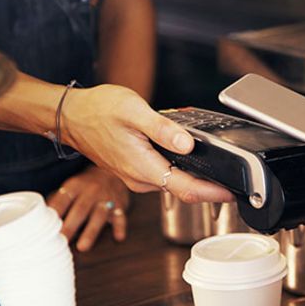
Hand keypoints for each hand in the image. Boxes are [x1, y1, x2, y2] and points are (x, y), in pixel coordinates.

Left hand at [48, 166, 129, 251]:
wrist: (113, 171)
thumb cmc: (86, 185)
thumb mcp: (71, 187)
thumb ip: (57, 201)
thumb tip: (38, 218)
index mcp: (75, 186)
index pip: (62, 199)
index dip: (54, 212)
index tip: (46, 226)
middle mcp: (91, 191)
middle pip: (80, 210)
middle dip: (70, 226)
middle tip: (61, 241)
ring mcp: (107, 198)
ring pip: (99, 215)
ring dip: (91, 231)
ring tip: (83, 247)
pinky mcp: (120, 205)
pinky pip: (121, 217)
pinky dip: (120, 227)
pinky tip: (118, 238)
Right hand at [61, 84, 232, 202]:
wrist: (71, 116)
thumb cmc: (98, 110)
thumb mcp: (134, 111)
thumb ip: (163, 129)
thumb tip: (188, 144)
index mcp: (143, 168)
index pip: (186, 189)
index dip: (213, 193)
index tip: (233, 194)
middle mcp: (141, 179)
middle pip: (183, 189)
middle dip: (209, 186)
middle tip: (233, 179)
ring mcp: (136, 176)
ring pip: (173, 183)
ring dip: (194, 177)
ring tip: (216, 165)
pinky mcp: (134, 170)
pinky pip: (163, 176)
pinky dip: (179, 170)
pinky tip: (188, 157)